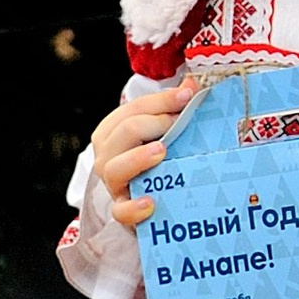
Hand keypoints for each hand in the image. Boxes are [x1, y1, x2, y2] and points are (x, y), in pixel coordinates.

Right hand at [90, 81, 199, 227]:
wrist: (155, 200)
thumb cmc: (157, 158)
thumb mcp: (162, 131)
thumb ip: (172, 108)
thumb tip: (190, 86)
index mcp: (113, 131)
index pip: (133, 109)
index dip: (161, 101)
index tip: (188, 96)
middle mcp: (108, 156)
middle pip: (123, 132)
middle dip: (152, 123)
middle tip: (179, 123)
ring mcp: (114, 185)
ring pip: (114, 168)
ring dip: (138, 158)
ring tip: (161, 152)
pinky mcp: (123, 212)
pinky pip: (121, 212)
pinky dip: (134, 207)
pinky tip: (151, 202)